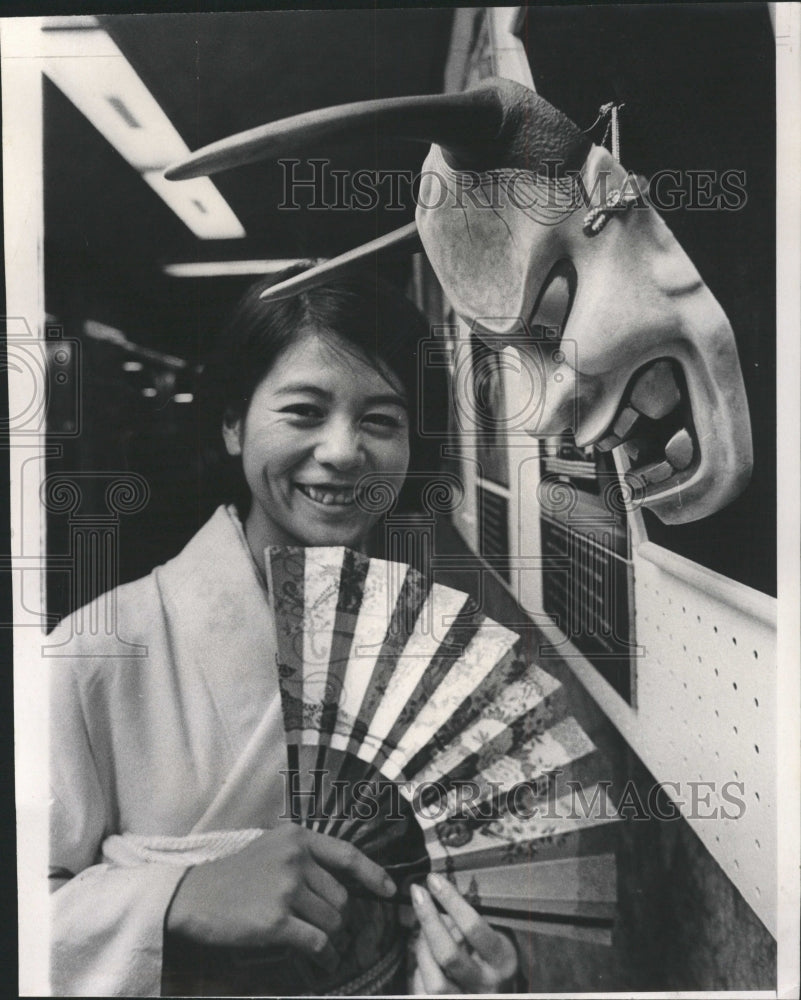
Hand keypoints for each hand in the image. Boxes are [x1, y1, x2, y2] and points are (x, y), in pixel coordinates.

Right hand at [166, 824, 395, 971]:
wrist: (195, 896)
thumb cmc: (235, 874)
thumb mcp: (271, 847)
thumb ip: (305, 856)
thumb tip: (344, 883)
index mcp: (297, 837)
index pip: (347, 855)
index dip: (374, 874)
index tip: (390, 889)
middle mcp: (295, 859)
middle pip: (341, 897)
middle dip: (339, 916)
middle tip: (326, 927)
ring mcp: (286, 889)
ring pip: (332, 921)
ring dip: (331, 938)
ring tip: (320, 944)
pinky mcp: (276, 921)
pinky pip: (317, 942)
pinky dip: (325, 957)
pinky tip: (322, 962)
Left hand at [410, 873, 517, 993]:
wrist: (500, 993)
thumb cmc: (495, 959)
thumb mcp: (497, 937)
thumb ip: (473, 922)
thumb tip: (439, 892)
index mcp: (502, 960)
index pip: (473, 928)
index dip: (450, 901)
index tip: (433, 880)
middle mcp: (487, 985)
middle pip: (448, 955)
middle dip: (429, 920)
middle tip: (418, 894)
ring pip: (435, 980)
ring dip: (422, 950)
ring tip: (422, 933)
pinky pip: (424, 993)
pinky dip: (420, 972)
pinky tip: (425, 959)